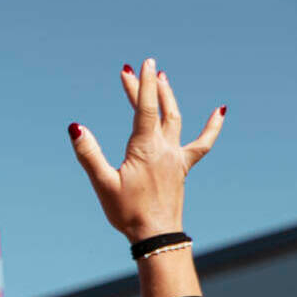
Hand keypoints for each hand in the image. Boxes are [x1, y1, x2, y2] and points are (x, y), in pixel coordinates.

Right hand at [71, 60, 224, 240]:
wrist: (156, 233)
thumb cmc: (126, 211)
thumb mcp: (102, 183)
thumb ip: (89, 154)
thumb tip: (76, 128)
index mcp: (144, 148)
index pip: (144, 108)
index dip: (141, 84)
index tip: (141, 64)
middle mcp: (164, 148)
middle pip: (157, 109)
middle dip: (147, 87)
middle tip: (139, 69)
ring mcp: (176, 157)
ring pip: (175, 119)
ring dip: (169, 98)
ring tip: (164, 79)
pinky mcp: (182, 167)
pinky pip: (201, 144)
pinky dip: (212, 127)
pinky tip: (220, 111)